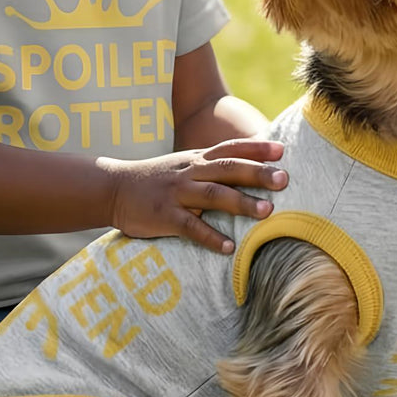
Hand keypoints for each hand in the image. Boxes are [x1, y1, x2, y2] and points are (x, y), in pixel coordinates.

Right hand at [102, 140, 287, 253]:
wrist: (112, 188)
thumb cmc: (155, 180)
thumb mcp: (183, 165)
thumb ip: (210, 166)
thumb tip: (247, 169)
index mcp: (195, 159)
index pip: (230, 149)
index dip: (256, 148)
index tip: (282, 150)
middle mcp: (189, 172)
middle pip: (227, 168)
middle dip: (257, 173)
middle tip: (284, 179)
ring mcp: (177, 194)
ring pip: (212, 194)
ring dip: (241, 202)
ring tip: (267, 211)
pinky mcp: (165, 216)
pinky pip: (190, 227)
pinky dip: (211, 237)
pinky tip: (229, 248)